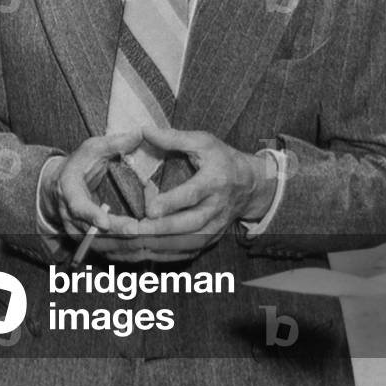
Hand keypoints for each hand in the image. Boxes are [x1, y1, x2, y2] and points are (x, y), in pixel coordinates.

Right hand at [40, 132, 144, 244]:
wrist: (59, 186)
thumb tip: (139, 134)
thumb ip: (113, 144)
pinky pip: (108, 253)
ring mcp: (78, 233)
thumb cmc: (78, 165)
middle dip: (117, 234)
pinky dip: (127, 253)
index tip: (104, 221)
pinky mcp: (89, 243)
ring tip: (149, 241)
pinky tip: (147, 249)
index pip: (78, 206)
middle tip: (140, 231)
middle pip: (93, 232)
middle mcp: (70, 217)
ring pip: (101, 247)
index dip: (90, 214)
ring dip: (125, 247)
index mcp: (68, 191)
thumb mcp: (91, 149)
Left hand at [131, 127, 276, 256]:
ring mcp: (214, 227)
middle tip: (136, 230)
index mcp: (214, 181)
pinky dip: (167, 255)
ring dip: (162, 245)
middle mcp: (215, 208)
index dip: (172, 203)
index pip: (192, 195)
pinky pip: (188, 251)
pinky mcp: (210, 238)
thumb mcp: (203, 141)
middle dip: (162, 229)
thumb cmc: (222, 159)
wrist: (250, 185)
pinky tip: (145, 253)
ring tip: (135, 242)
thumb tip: (144, 130)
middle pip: (189, 224)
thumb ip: (173, 138)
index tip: (151, 209)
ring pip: (188, 242)